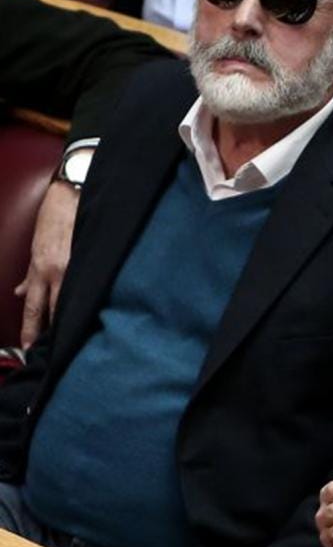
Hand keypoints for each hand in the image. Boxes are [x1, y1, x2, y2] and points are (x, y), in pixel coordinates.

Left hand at [15, 179, 79, 347]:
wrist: (75, 193)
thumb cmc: (55, 217)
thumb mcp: (35, 247)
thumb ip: (30, 274)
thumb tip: (20, 292)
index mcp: (41, 269)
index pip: (34, 308)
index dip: (31, 330)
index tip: (29, 347)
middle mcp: (58, 272)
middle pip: (53, 311)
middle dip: (51, 333)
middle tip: (51, 352)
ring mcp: (78, 268)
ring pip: (72, 303)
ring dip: (71, 322)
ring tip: (74, 341)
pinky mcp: (95, 260)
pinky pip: (91, 288)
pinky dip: (91, 302)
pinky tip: (97, 315)